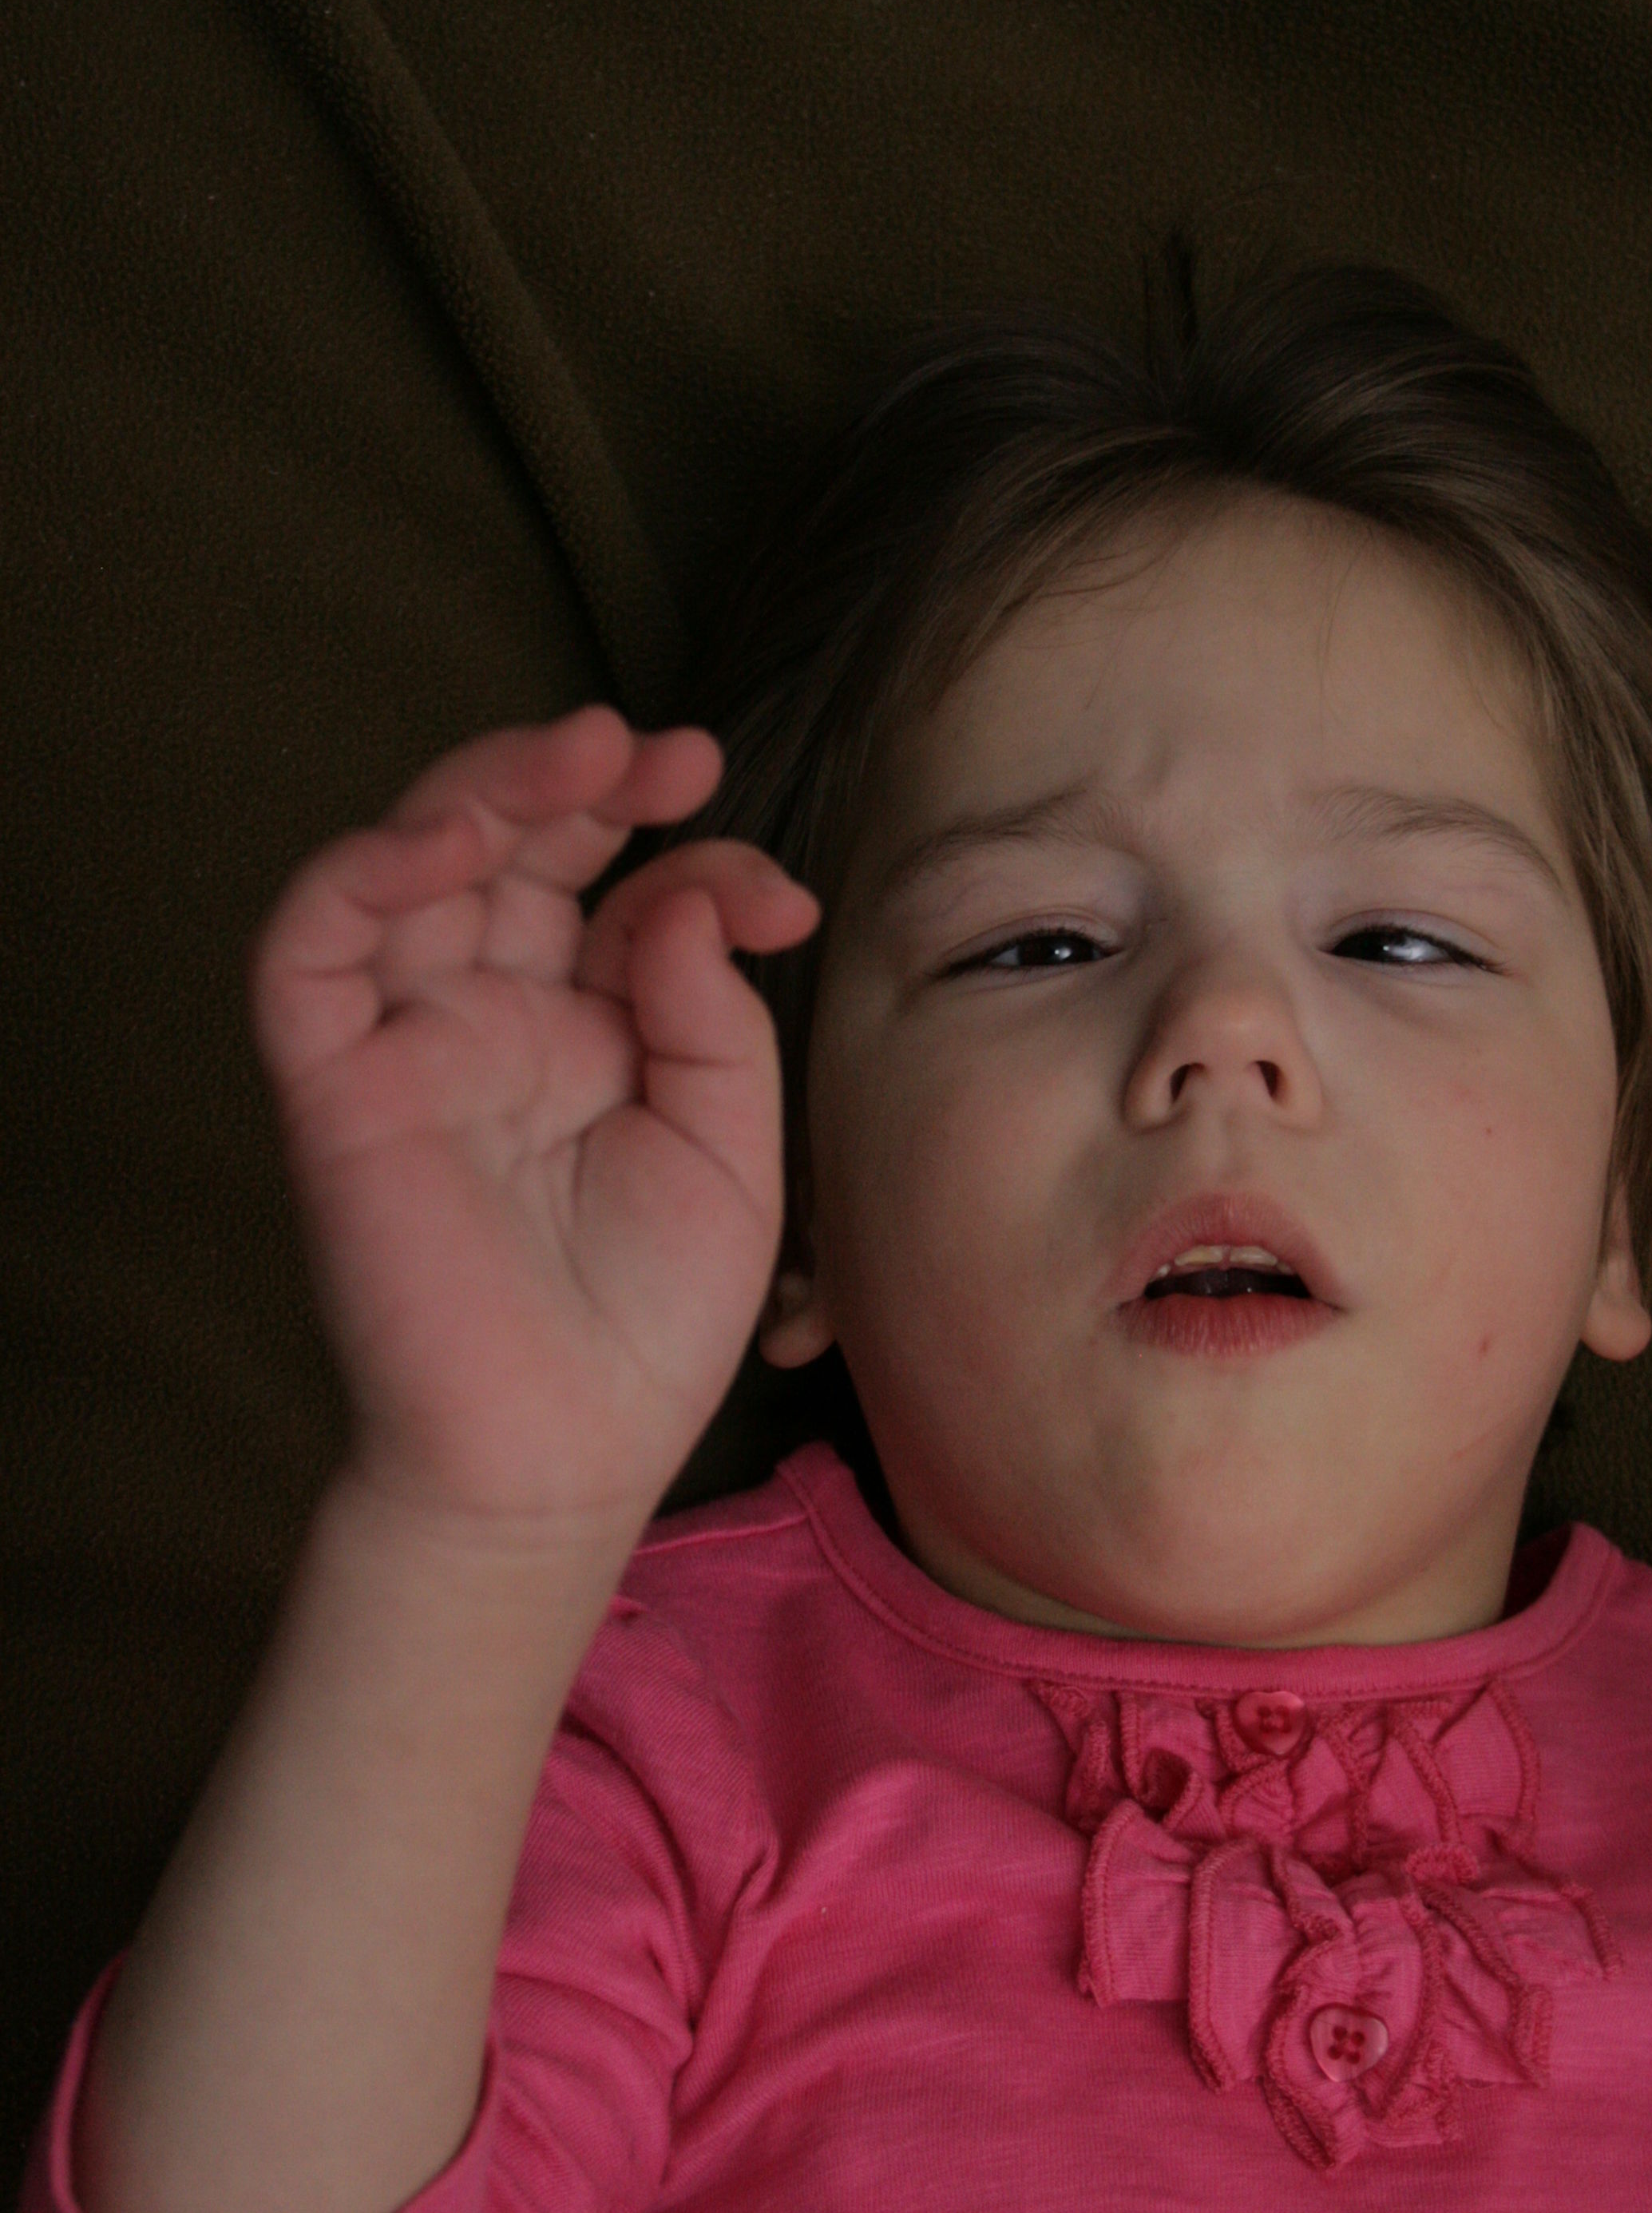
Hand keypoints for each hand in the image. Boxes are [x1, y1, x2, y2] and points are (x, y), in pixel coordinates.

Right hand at [250, 705, 820, 1540]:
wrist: (561, 1461)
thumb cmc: (648, 1327)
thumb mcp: (731, 1151)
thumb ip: (710, 1016)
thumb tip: (678, 895)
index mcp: (591, 1033)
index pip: (625, 894)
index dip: (697, 860)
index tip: (780, 894)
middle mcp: (494, 1020)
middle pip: (514, 848)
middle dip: (586, 777)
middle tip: (668, 751)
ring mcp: (409, 1045)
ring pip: (412, 864)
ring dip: (488, 786)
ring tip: (581, 752)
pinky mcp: (333, 1085)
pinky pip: (311, 949)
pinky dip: (366, 872)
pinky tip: (454, 839)